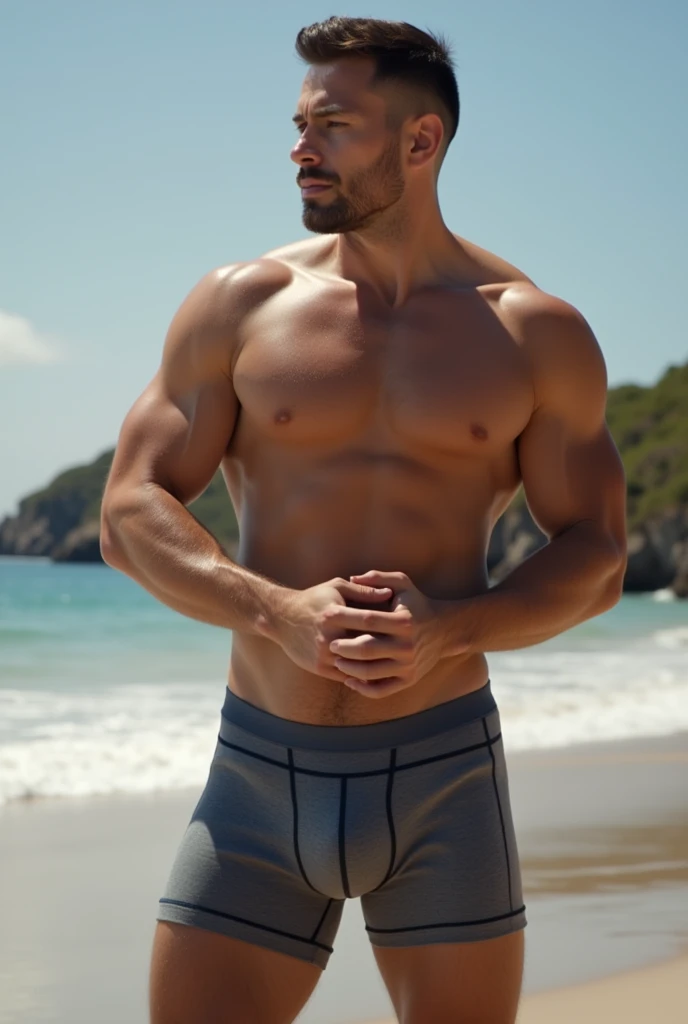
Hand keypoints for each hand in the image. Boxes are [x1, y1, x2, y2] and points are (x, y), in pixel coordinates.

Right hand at [269, 577, 393, 682]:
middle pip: (365, 646)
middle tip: (406, 649)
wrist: (282, 618)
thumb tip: (390, 594)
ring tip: (395, 662)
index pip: (368, 621)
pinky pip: (346, 675)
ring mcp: (322, 655)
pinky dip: (362, 674)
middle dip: (386, 648)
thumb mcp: (336, 587)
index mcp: (333, 614)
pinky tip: (377, 670)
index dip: (389, 623)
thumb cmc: (314, 599)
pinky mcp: (319, 668)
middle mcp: (327, 636)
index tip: (405, 625)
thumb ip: (363, 591)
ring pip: (357, 665)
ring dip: (376, 665)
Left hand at [328, 570, 459, 698]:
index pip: (369, 621)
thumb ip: (377, 578)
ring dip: (349, 669)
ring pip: (371, 672)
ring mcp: (408, 665)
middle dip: (344, 649)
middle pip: (367, 649)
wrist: (445, 630)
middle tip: (330, 646)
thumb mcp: (403, 584)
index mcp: (403, 621)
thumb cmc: (417, 604)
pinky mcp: (409, 679)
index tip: (329, 622)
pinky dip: (363, 688)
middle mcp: (407, 645)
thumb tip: (351, 578)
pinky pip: (382, 690)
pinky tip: (350, 680)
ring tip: (337, 662)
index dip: (346, 621)